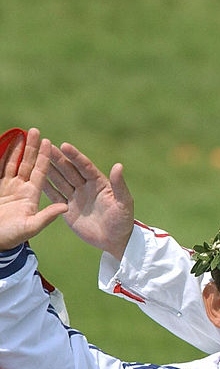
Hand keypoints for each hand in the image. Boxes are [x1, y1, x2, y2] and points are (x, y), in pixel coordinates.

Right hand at [0, 129, 67, 249]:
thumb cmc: (13, 238)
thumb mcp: (32, 228)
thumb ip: (47, 216)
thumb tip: (65, 206)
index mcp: (33, 195)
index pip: (42, 171)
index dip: (47, 158)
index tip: (52, 142)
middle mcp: (25, 190)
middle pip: (30, 164)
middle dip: (33, 148)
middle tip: (36, 130)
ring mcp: (12, 189)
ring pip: (16, 164)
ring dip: (19, 150)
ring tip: (21, 134)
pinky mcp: (0, 190)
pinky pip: (2, 171)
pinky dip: (3, 159)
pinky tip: (5, 148)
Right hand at [44, 142, 133, 258]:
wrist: (114, 241)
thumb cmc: (123, 221)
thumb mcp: (124, 203)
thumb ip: (119, 185)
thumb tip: (118, 165)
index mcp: (100, 183)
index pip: (85, 166)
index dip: (75, 156)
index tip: (64, 145)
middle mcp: (86, 187)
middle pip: (70, 170)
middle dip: (58, 159)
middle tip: (45, 145)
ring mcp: (76, 197)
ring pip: (60, 180)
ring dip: (49, 170)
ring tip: (37, 157)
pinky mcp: (67, 209)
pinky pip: (55, 196)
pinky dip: (46, 187)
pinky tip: (35, 178)